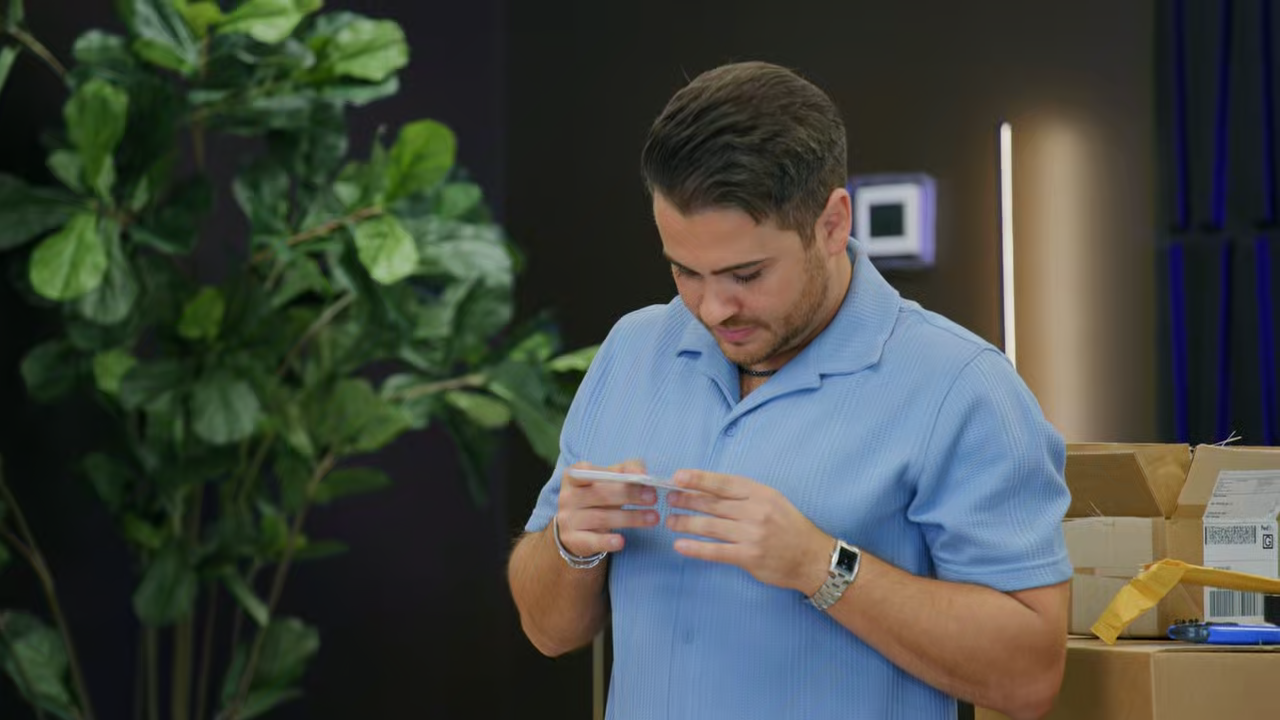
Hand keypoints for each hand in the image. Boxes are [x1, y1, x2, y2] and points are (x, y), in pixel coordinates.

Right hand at [555, 459, 659, 556]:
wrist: (576, 529)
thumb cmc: (597, 497)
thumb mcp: (608, 479)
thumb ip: (626, 470)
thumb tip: (642, 472)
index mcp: (573, 476)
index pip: (590, 470)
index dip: (615, 473)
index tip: (642, 477)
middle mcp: (567, 496)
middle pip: (600, 494)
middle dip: (630, 495)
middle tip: (653, 497)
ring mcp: (568, 519)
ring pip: (601, 518)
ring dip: (631, 518)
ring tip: (653, 517)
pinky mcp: (573, 540)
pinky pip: (592, 541)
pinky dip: (607, 541)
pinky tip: (622, 541)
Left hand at [666, 469, 832, 593]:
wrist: (813, 558)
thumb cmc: (790, 527)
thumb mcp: (772, 500)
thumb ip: (745, 495)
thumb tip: (709, 489)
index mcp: (760, 493)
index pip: (723, 483)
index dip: (698, 479)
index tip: (678, 477)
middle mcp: (755, 511)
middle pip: (712, 504)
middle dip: (686, 500)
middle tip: (669, 499)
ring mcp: (751, 535)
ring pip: (710, 526)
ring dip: (685, 522)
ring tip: (670, 521)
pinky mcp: (748, 557)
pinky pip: (715, 551)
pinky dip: (695, 548)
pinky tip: (680, 545)